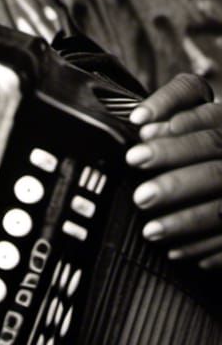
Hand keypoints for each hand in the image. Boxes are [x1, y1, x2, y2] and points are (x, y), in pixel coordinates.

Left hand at [127, 72, 221, 267]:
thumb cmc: (204, 121)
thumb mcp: (193, 98)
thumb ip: (172, 102)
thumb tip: (142, 123)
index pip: (209, 127)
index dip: (173, 142)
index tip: (135, 150)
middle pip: (217, 172)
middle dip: (176, 186)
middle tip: (140, 197)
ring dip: (186, 223)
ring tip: (151, 230)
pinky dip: (207, 248)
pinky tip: (178, 252)